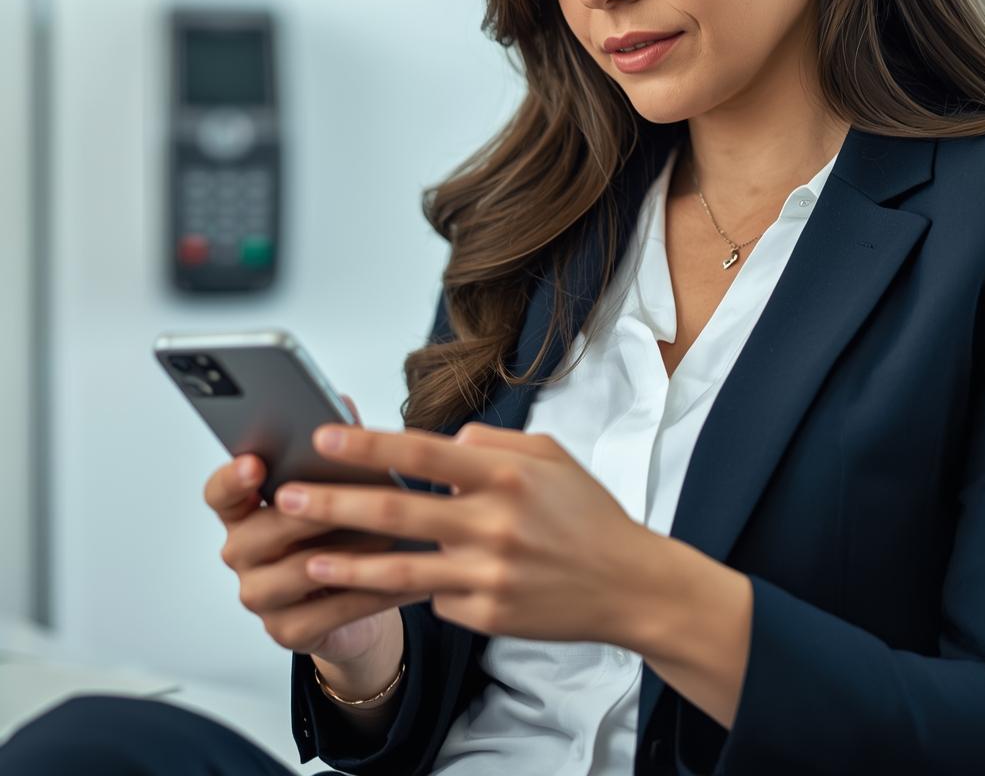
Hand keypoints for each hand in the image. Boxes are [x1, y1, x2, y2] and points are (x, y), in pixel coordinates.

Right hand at [203, 393, 417, 664]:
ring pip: (296, 572)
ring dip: (346, 552)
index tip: (255, 463)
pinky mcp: (288, 631)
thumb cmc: (343, 527)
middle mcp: (242, 553)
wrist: (357, 595)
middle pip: (259, 532)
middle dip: (307, 512)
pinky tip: (401, 576)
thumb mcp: (339, 483)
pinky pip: (328, 611)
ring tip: (388, 536)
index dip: (233, 479)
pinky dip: (368, 592)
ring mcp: (260, 595)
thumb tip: (340, 401)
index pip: (220, 492)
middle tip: (344, 498)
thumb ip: (335, 444)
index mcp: (245, 509)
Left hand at [274, 421, 658, 645]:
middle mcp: (493, 522)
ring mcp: (488, 574)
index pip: (421, 452)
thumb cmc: (588, 514)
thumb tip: (446, 441)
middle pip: (396, 510)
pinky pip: (437, 598)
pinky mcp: (487, 616)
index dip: (367, 445)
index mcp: (505, 474)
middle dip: (333, 503)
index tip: (322, 437)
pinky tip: (408, 583)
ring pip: (399, 569)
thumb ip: (493, 444)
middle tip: (286, 497)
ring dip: (346, 564)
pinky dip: (421, 587)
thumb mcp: (551, 457)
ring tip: (305, 559)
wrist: (629, 584)